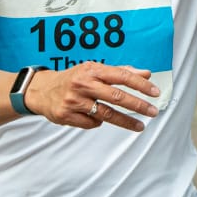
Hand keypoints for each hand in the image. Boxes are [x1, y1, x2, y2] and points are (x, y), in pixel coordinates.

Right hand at [26, 62, 160, 131]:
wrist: (42, 90)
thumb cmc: (73, 79)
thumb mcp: (94, 70)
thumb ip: (120, 72)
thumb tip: (146, 73)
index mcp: (92, 70)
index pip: (122, 76)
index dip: (140, 85)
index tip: (154, 92)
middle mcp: (83, 84)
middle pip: (116, 96)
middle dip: (137, 105)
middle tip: (152, 112)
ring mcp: (74, 101)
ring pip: (106, 114)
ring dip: (126, 121)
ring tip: (139, 126)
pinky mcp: (67, 115)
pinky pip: (92, 123)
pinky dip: (98, 122)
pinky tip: (96, 117)